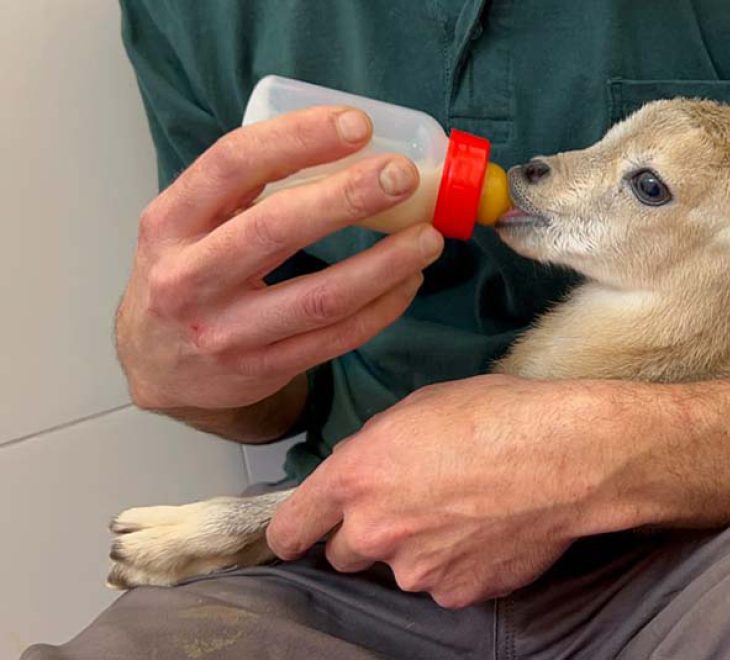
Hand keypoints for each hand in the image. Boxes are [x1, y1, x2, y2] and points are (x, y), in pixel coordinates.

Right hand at [116, 105, 444, 412]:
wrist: (159, 366)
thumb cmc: (188, 273)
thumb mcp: (188, 222)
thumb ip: (246, 187)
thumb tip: (349, 143)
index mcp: (171, 221)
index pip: (233, 165)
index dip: (297, 138)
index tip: (356, 124)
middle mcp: (188, 276)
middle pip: (277, 227)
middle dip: (348, 198)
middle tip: (403, 175)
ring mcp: (225, 331)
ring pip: (320, 296)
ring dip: (384, 264)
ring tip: (428, 237)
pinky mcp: (261, 369)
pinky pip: (336, 337)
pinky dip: (382, 307)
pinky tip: (410, 280)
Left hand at [266, 375, 649, 607]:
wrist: (567, 456)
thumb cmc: (500, 416)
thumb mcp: (420, 407)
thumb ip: (376, 448)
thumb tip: (368, 470)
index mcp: (355, 478)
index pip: (291, 528)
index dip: (293, 533)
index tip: (299, 535)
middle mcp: (375, 531)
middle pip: (344, 554)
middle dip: (367, 535)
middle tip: (412, 506)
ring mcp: (417, 571)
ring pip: (401, 569)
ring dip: (418, 549)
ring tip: (467, 514)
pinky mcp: (458, 593)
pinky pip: (445, 584)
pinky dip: (458, 565)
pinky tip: (489, 533)